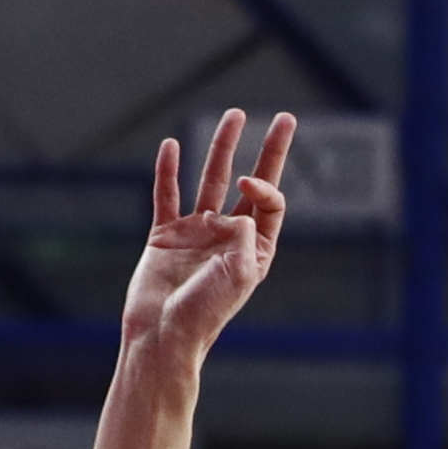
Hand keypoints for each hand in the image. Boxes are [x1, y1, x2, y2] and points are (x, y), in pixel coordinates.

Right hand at [124, 110, 293, 361]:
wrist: (162, 332)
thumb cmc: (205, 313)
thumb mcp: (238, 276)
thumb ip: (245, 238)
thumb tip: (240, 212)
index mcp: (255, 250)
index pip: (269, 203)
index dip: (262, 186)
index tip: (246, 185)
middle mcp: (230, 236)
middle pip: (251, 183)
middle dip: (268, 151)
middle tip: (285, 119)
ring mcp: (197, 232)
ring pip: (211, 179)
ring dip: (222, 148)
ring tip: (234, 116)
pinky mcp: (166, 234)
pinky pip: (167, 195)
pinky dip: (167, 170)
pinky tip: (171, 145)